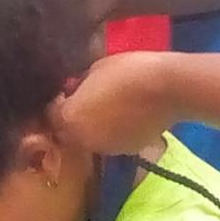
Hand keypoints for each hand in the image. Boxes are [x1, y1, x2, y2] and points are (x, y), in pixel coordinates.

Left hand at [52, 53, 174, 156]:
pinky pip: (112, 142)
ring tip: (108, 109)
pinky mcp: (127, 151)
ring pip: (91, 139)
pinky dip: (113, 133)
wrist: (168, 88)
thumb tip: (73, 90)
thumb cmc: (128, 70)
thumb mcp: (95, 69)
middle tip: (86, 101)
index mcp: (70, 118)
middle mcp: (83, 140)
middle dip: (73, 118)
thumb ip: (78, 85)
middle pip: (69, 131)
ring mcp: (106, 149)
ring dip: (93, 127)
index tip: (66, 92)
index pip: (51, 115)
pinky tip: (126, 117)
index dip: (58, 103)